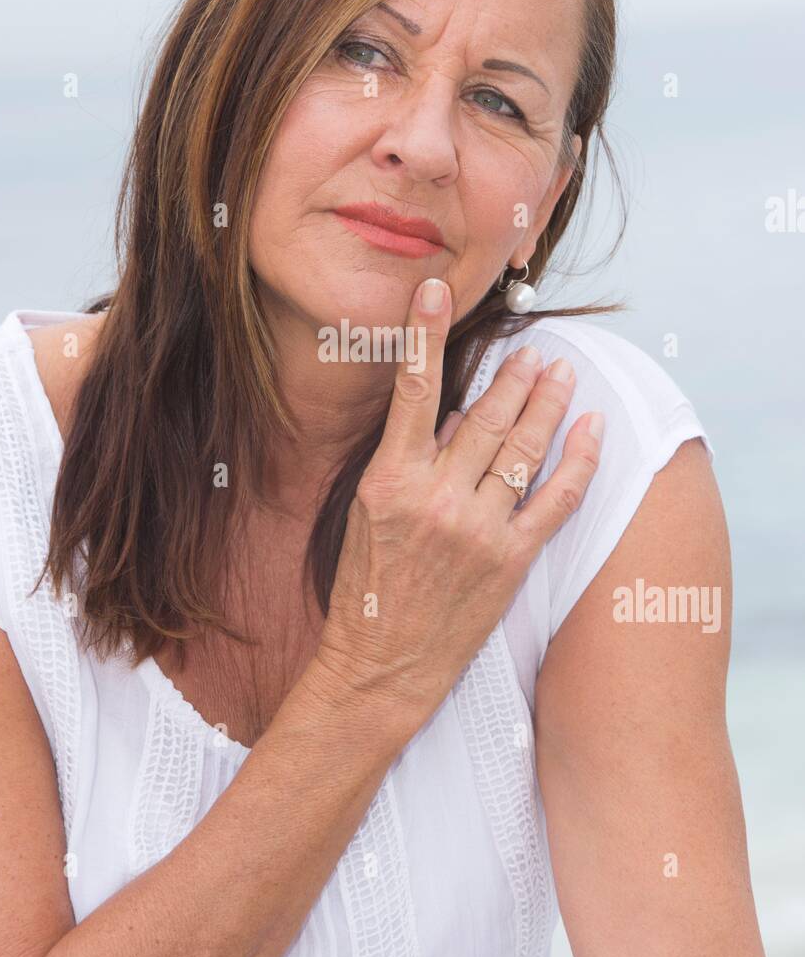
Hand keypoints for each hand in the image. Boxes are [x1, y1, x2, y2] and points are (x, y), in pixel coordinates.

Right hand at [314, 277, 603, 732]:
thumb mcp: (367, 516)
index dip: (426, 334)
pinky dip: (578, 460)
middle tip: (535, 345)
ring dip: (547, 403)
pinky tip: (590, 429)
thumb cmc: (365, 590)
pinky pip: (555, 499)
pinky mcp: (510, 561)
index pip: (413, 391)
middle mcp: (435, 498)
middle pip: (488, 415)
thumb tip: (456, 418)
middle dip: (514, 374)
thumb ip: (410, 463)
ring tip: (562, 372)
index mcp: (389, 481)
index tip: (436, 289)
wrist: (378, 667)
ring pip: (524, 448)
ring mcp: (477, 529)